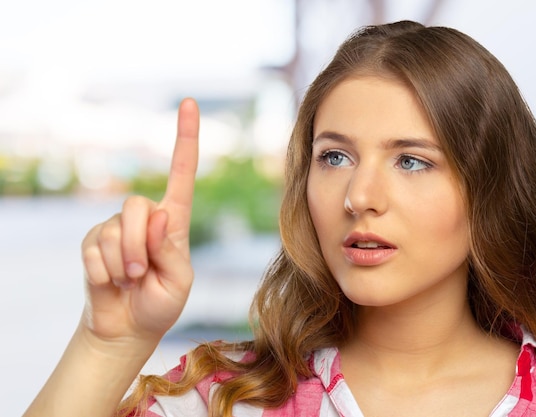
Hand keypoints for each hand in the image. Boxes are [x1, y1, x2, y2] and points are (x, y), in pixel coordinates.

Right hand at [81, 98, 198, 342]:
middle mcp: (147, 218)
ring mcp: (116, 228)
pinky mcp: (93, 241)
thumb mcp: (179, 280)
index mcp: (175, 222)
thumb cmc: (160, 303)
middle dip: (139, 244)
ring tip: (129, 280)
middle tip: (141, 273)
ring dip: (123, 263)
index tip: (190, 103)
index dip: (186, 139)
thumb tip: (159, 214)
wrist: (127, 328)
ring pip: (115, 229)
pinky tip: (111, 281)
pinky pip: (94, 249)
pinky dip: (104, 272)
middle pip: (138, 206)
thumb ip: (172, 249)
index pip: (182, 174)